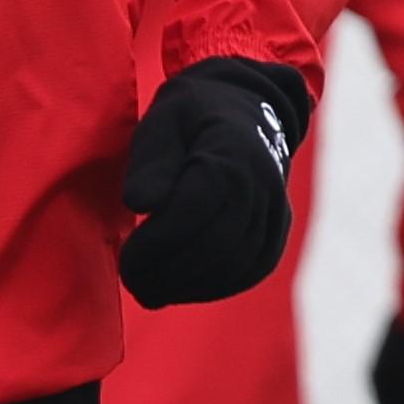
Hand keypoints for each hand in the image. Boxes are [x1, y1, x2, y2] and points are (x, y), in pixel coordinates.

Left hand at [117, 58, 311, 309]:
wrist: (242, 112)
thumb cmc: (190, 119)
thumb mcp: (161, 123)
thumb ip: (151, 162)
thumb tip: (140, 202)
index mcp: (229, 153)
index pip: (193, 211)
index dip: (157, 244)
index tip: (126, 262)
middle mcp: (261, 185)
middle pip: (215, 244)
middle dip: (169, 273)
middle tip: (133, 283)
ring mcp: (275, 210)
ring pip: (234, 265)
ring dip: (188, 287)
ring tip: (150, 292)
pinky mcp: (276, 233)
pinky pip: (250, 271)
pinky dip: (213, 288)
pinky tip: (180, 290)